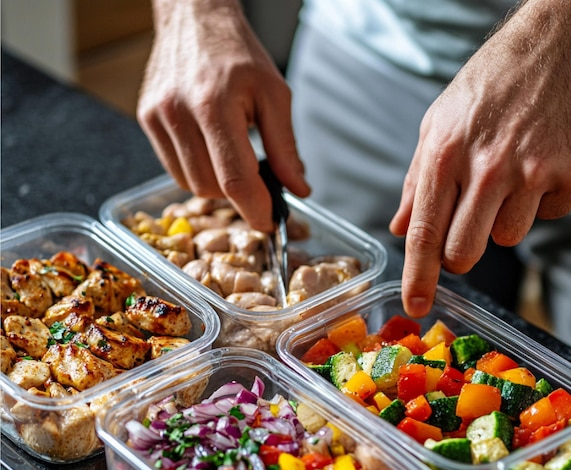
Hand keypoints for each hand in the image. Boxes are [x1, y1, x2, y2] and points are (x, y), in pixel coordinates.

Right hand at [137, 0, 309, 230]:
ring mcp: (158, 117)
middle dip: (238, 196)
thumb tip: (298, 189)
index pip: (235, 178)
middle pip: (211, 187)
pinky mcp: (146, 119)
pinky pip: (174, 169)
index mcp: (215, 104)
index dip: (254, 209)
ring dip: (217, 186)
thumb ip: (286, 147)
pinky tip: (210, 152)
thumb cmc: (237, 53)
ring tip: (232, 160)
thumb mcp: (275, 95)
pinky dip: (197, 172)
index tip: (269, 222)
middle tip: (256, 183)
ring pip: (190, 184)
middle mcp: (179, 113)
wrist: (194, 18)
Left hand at [390, 0, 570, 317]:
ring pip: (507, 239)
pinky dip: (541, 200)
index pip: (425, 233)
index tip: (417, 305)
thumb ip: (415, 181)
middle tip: (465, 228)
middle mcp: (486, 166)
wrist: (559, 41)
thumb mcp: (436, 123)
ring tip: (508, 175)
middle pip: (464, 253)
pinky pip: (548, 216)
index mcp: (444, 154)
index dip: (418, 277)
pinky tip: (539, 165)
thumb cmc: (490, 84)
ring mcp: (532, 170)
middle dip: (460, 254)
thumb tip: (401, 228)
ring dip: (503, 219)